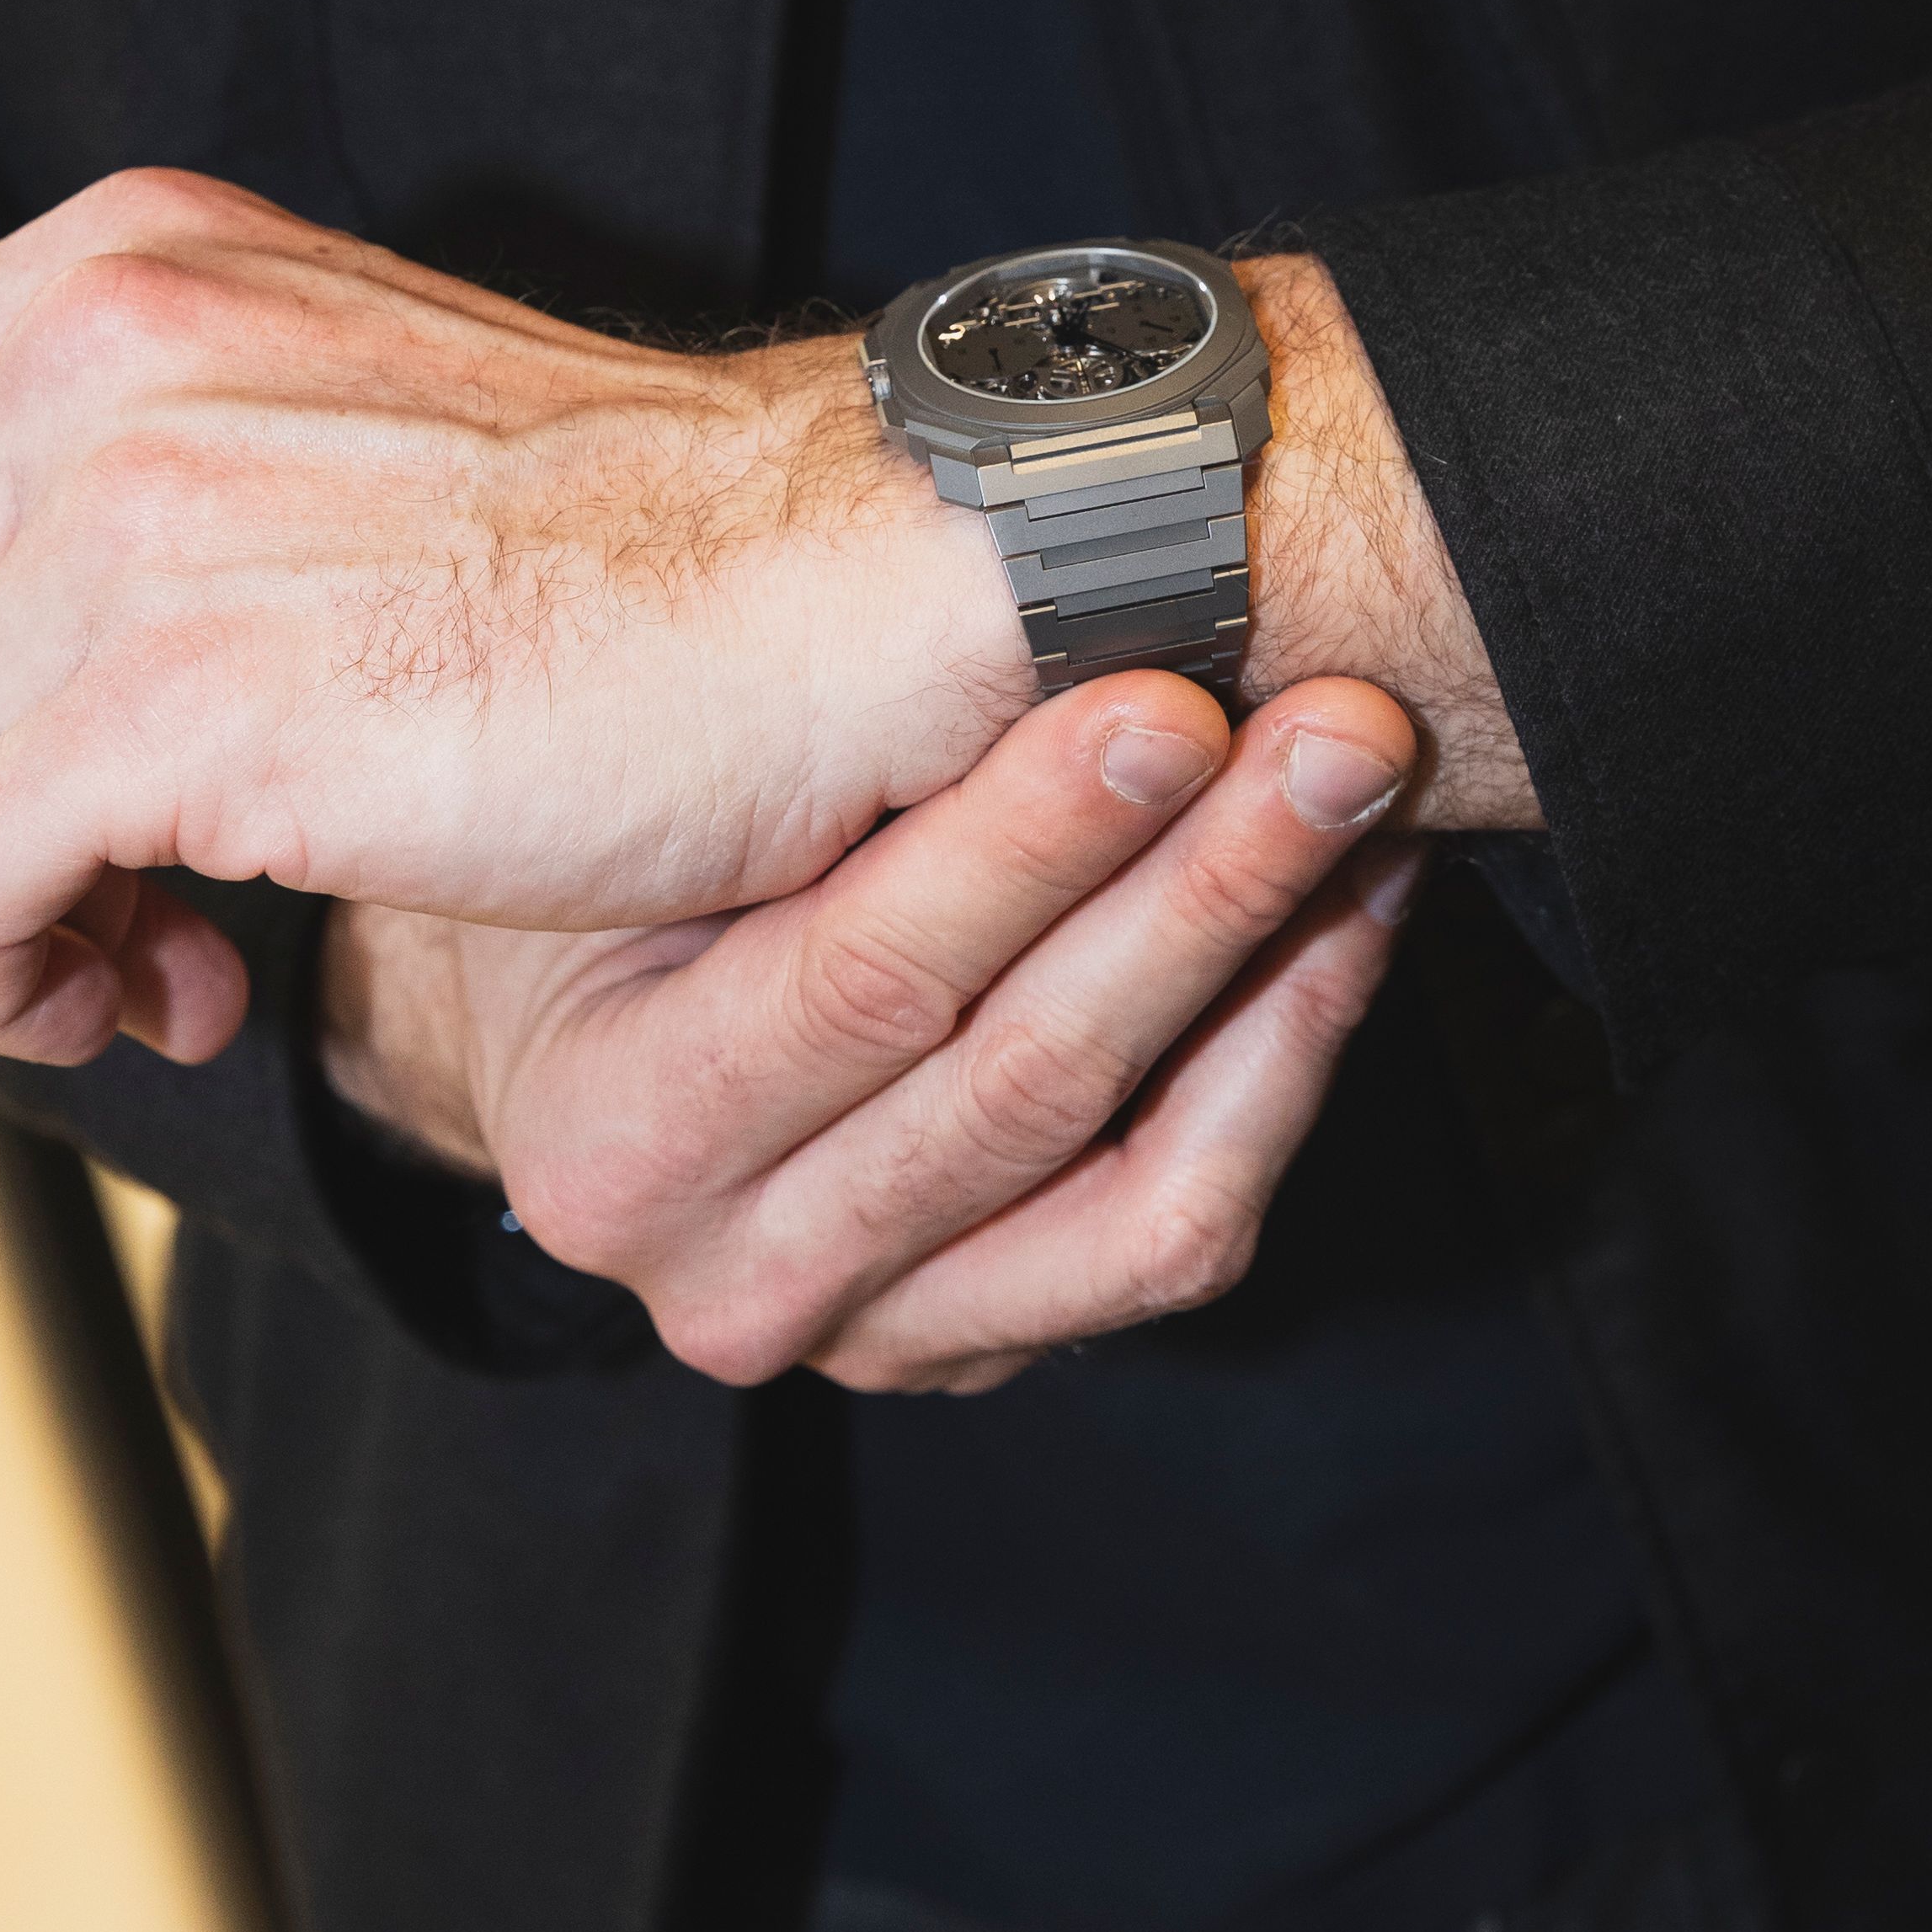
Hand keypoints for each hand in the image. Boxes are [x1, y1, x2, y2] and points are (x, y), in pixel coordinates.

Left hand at [0, 172, 1525, 1068]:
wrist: (848, 590)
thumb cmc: (647, 547)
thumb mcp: (359, 423)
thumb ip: (170, 482)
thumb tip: (14, 670)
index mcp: (135, 265)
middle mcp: (101, 355)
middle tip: (92, 917)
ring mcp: (134, 520)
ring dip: (5, 918)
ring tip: (162, 973)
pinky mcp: (182, 702)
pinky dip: (21, 980)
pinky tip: (175, 997)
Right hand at [321, 664, 1424, 1394]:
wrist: (563, 1043)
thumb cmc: (598, 883)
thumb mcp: (636, 818)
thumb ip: (786, 763)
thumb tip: (1023, 586)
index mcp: (614, 1140)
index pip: (859, 986)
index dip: (1030, 843)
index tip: (1165, 702)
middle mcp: (735, 1279)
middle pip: (1025, 1086)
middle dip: (1205, 887)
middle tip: (1336, 732)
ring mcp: (870, 1337)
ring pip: (1142, 1197)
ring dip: (1280, 981)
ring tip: (1369, 811)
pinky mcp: (983, 1345)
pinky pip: (1174, 1234)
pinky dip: (1281, 1072)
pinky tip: (1343, 919)